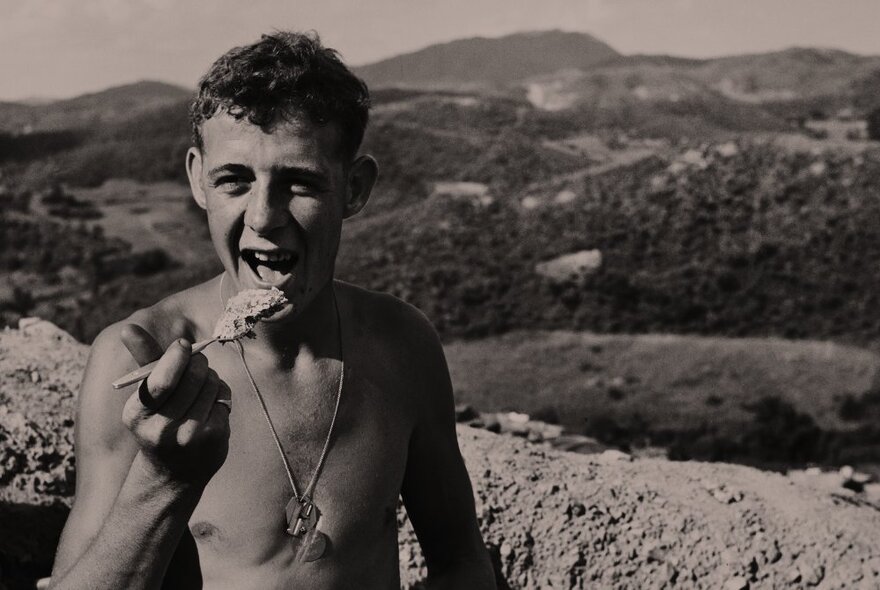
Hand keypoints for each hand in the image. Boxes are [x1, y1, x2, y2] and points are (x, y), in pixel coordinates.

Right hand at [119, 324, 230, 487]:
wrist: (172, 474)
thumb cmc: (158, 422)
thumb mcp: (145, 396)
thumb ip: (144, 361)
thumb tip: (129, 327)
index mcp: (136, 414)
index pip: (163, 379)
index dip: (177, 355)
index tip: (183, 345)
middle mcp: (161, 428)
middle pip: (193, 376)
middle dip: (198, 363)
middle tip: (196, 364)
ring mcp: (190, 436)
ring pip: (212, 384)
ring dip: (211, 378)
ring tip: (201, 389)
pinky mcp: (213, 437)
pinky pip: (224, 398)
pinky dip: (221, 395)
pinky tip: (210, 407)